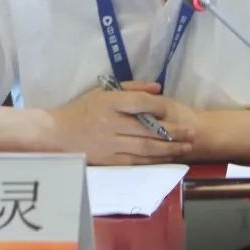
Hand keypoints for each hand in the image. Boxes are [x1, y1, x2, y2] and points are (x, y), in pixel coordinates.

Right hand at [45, 83, 193, 164]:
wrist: (57, 134)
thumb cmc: (82, 109)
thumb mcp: (103, 91)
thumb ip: (131, 87)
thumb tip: (158, 88)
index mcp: (109, 103)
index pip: (139, 103)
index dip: (159, 107)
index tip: (173, 108)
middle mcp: (110, 123)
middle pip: (147, 129)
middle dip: (173, 132)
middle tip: (191, 133)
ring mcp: (110, 144)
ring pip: (145, 148)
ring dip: (168, 149)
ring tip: (186, 147)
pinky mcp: (109, 160)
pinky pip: (136, 161)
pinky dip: (153, 160)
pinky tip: (167, 158)